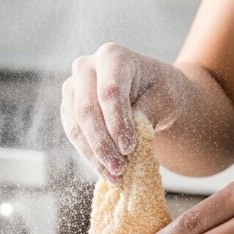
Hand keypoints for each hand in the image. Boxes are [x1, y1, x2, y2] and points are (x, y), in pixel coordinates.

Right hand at [60, 42, 186, 184]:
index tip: (129, 149)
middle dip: (103, 144)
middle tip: (120, 169)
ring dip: (94, 155)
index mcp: (112, 56)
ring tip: (115, 176)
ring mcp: (73, 88)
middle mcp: (86, 68)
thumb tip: (124, 142)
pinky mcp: (69, 108)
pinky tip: (106, 172)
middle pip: (87, 110)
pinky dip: (90, 156)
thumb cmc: (161, 91)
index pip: (109, 92)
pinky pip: (74, 135)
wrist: (151, 92)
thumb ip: (145, 114)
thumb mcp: (164, 99)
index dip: (117, 123)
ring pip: (76, 126)